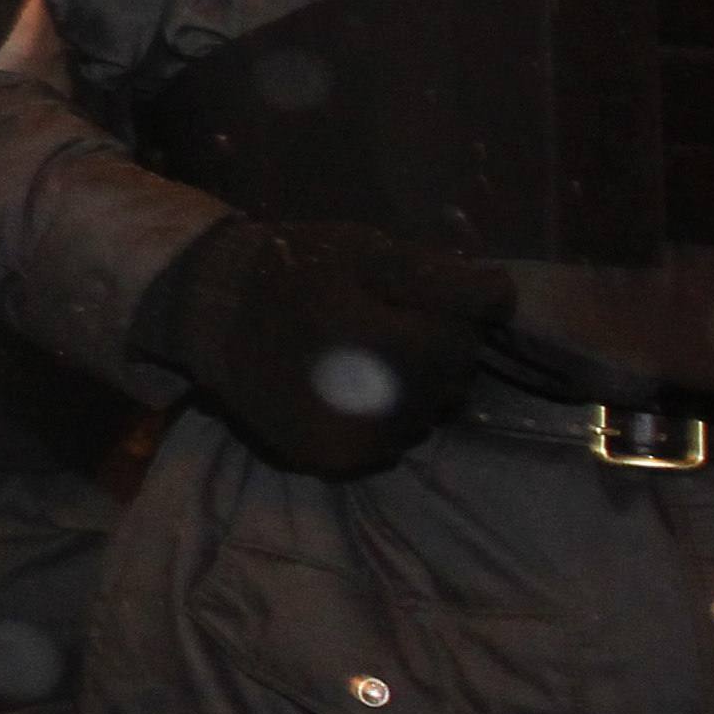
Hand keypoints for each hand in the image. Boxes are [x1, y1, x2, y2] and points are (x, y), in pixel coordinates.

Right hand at [130, 217, 512, 479]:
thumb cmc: (295, 273)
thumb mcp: (369, 251)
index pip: (460, 344)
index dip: (443, 320)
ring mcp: (351, 443)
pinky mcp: (330, 462)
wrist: (211, 314)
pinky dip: (382, 422)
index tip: (405, 304)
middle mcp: (372, 408)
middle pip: (447, 387)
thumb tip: (503, 300)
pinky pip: (388, 448)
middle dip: (432, 358)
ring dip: (411, 393)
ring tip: (366, 361)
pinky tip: (351, 393)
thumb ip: (441, 277)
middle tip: (386, 330)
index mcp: (383, 347)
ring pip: (422, 421)